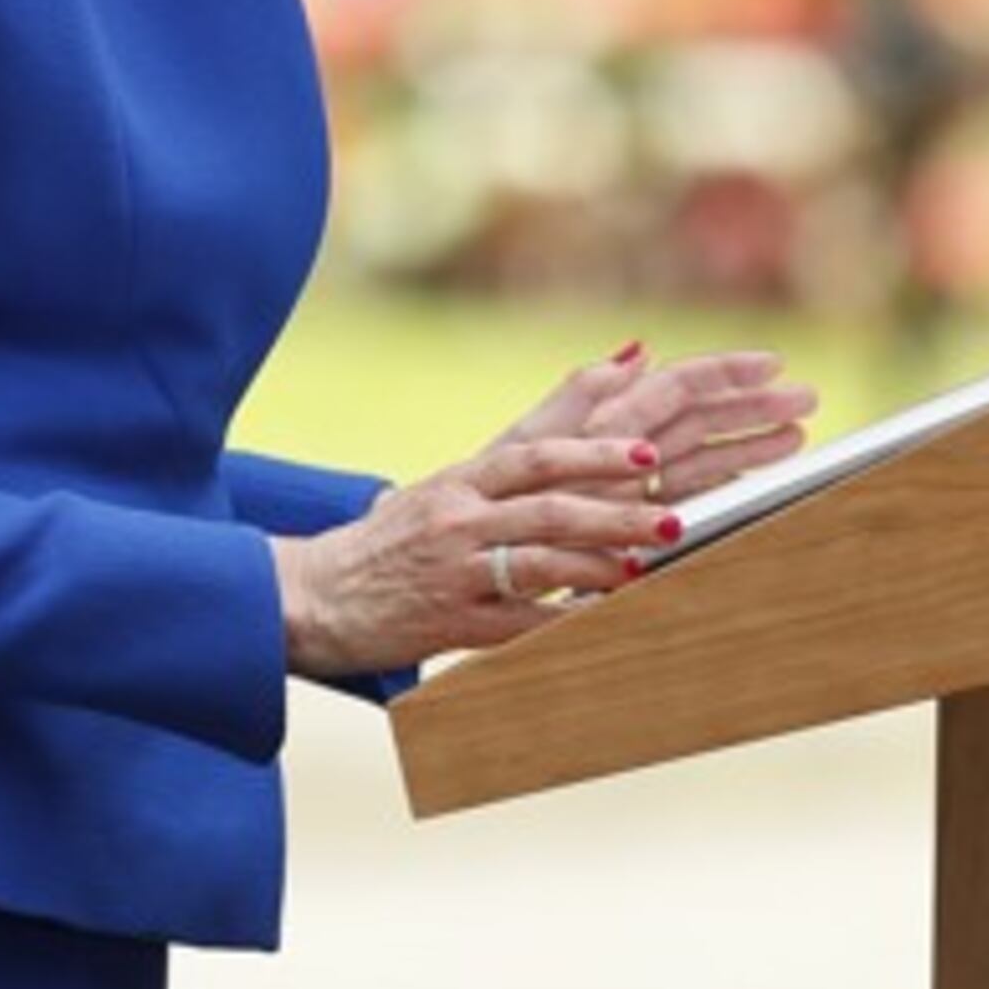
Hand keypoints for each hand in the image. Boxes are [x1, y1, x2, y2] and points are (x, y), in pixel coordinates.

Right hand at [272, 362, 693, 679]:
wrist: (320, 594)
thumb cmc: (398, 534)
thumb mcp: (450, 480)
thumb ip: (536, 432)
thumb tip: (623, 362)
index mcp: (459, 481)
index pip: (531, 458)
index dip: (591, 456)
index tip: (645, 457)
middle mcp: (456, 521)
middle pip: (546, 512)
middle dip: (615, 517)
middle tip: (669, 521)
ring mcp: (453, 573)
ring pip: (537, 567)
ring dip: (598, 569)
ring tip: (644, 570)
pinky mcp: (451, 624)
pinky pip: (519, 625)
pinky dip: (564, 623)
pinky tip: (602, 622)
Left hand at [503, 343, 817, 510]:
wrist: (476, 557)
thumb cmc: (500, 497)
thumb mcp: (535, 445)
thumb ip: (582, 398)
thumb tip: (638, 350)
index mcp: (606, 423)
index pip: (678, 388)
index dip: (726, 373)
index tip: (774, 363)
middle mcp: (625, 451)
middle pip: (702, 421)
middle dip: (753, 409)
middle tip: (810, 397)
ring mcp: (633, 489)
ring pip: (703, 460)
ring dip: (750, 447)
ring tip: (797, 439)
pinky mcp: (635, 528)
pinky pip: (690, 499)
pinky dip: (726, 487)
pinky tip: (760, 482)